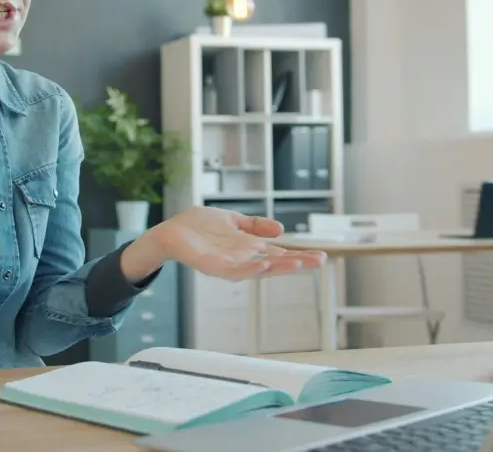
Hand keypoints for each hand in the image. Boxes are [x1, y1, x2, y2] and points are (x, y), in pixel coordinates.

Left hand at [120, 206, 325, 282]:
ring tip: (298, 263)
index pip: (278, 253)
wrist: (170, 232)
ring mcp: (230, 265)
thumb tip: (280, 230)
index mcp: (248, 248)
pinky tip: (262, 265)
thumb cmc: (199, 227)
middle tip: (320, 261)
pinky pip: (234, 270)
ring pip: (258, 269)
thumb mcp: (233, 221)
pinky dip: (249, 269)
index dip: (299, 255)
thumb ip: (255, 225)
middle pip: (274, 263)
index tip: (322, 256)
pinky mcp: (214, 266)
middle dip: (297, 263)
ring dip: (278, 268)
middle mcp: (242, 259)